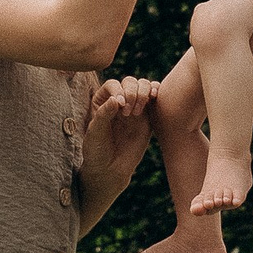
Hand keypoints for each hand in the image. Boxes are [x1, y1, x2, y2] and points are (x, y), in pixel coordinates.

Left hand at [78, 77, 156, 220]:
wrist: (109, 170)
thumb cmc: (97, 151)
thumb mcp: (94, 132)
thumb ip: (104, 114)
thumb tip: (117, 99)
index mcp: (102, 101)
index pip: (113, 85)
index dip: (119, 90)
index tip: (120, 105)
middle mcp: (119, 102)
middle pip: (130, 82)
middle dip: (132, 91)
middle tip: (129, 112)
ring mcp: (134, 109)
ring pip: (143, 87)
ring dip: (144, 92)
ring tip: (138, 111)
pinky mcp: (147, 119)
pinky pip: (155, 101)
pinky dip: (157, 93)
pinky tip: (156, 95)